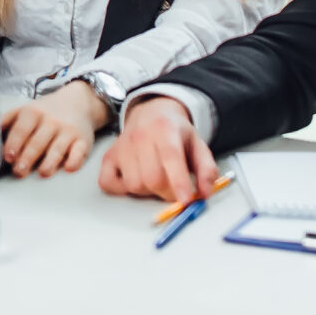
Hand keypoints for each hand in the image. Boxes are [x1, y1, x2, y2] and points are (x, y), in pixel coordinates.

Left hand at [1, 82, 101, 176]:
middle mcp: (51, 121)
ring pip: (57, 148)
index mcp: (33, 113)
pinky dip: (74, 160)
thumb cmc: (45, 112)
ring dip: (49, 162)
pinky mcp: (83, 141)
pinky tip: (68, 168)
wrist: (77, 103)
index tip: (8, 157)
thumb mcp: (24, 111)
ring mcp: (68, 131)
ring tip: (42, 173)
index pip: (21, 129)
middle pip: (37, 142)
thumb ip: (6, 122)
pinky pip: (79, 152)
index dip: (14, 144)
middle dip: (27, 158)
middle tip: (19, 172)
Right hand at [98, 96, 218, 203]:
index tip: (185, 201)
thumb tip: (206, 193)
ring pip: (133, 185)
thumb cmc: (174, 132)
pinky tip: (135, 181)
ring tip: (156, 181)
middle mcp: (140, 136)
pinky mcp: (109, 157)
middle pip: (152, 178)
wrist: (150, 113)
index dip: (179, 183)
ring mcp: (121, 147)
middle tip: (175, 190)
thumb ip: (206, 170)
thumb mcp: (198, 145)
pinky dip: (121, 190)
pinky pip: (108, 183)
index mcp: (165, 129)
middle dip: (167, 192)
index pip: (170, 158)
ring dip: (148, 192)